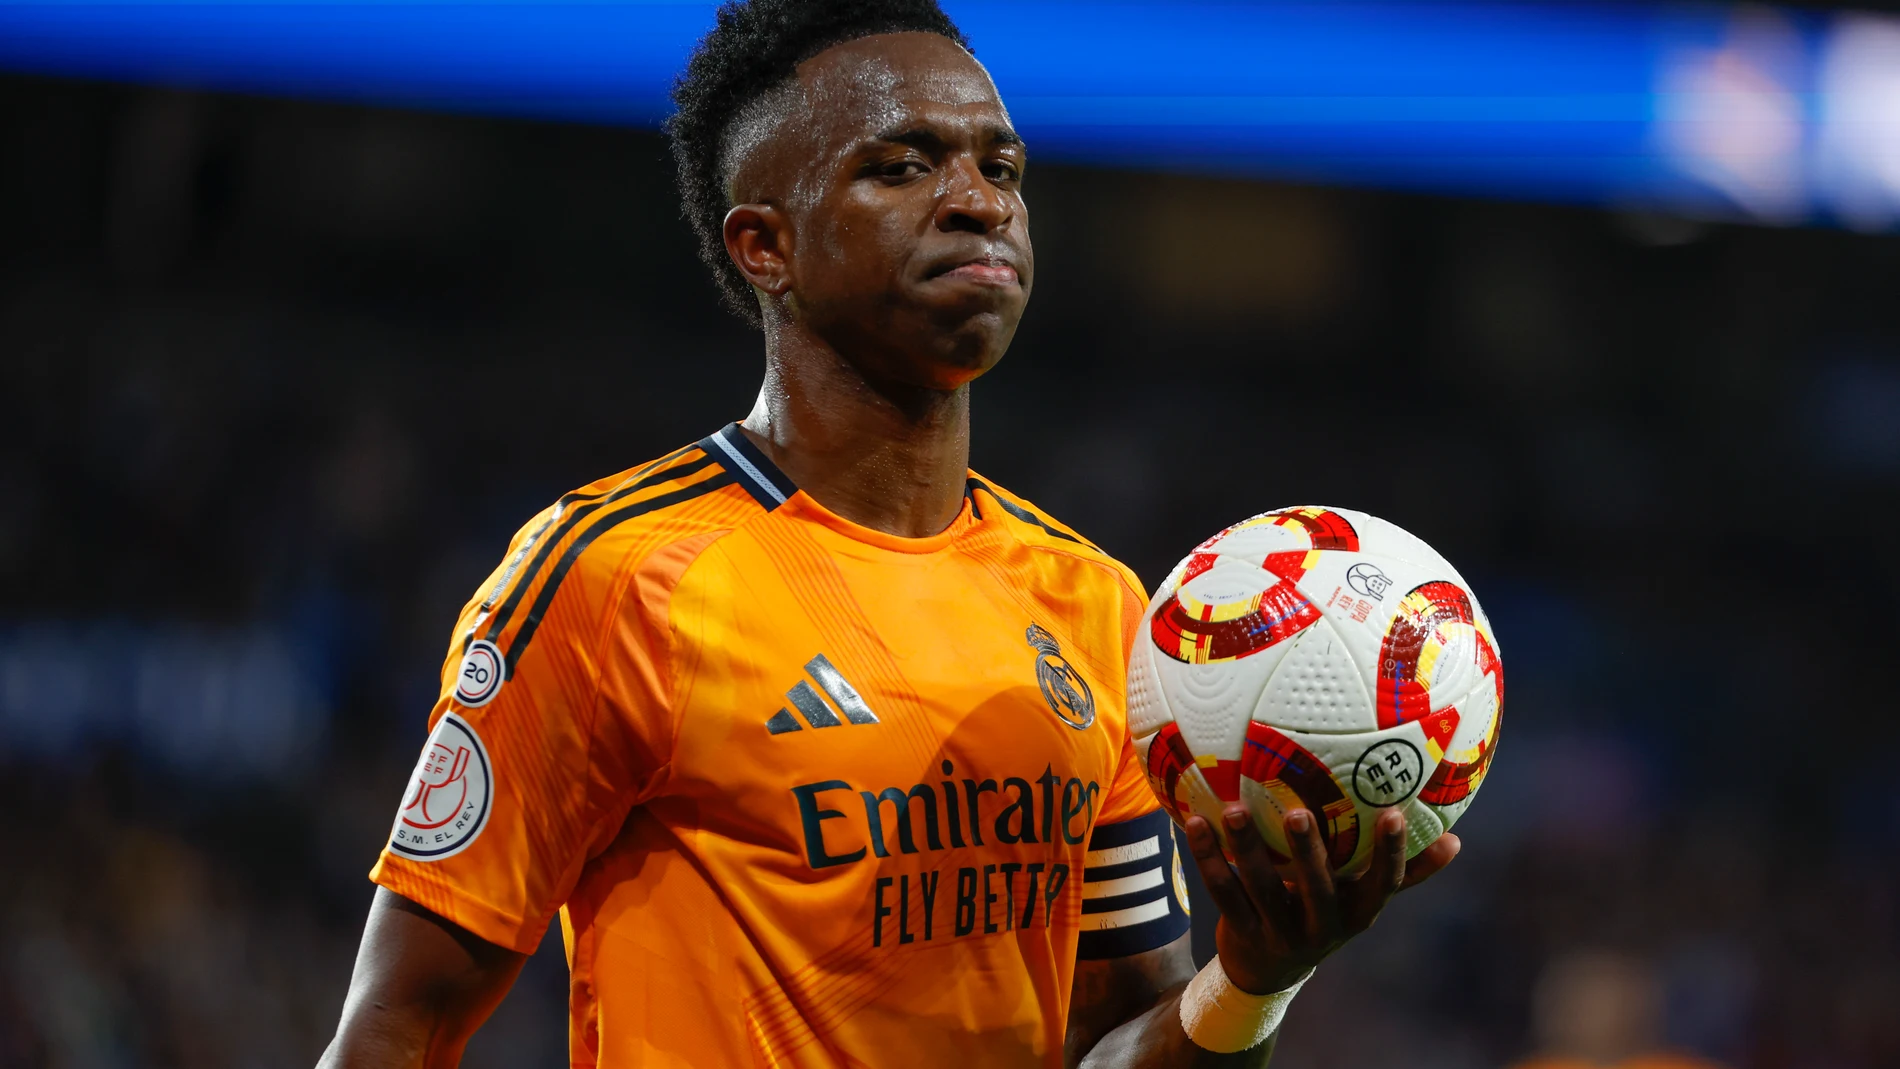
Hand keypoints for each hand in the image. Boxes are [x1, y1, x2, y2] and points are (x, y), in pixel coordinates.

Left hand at [1182, 805, 1460, 994]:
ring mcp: (1280, 932)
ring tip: (1234, 809)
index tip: (1394, 813)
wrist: (1268, 970)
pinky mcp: (1242, 932)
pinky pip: (1223, 892)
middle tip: (1296, 812)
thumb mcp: (1362, 898)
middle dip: (1308, 852)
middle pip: (1317, 888)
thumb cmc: (1325, 913)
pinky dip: (1208, 858)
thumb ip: (1404, 871)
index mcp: (1358, 912)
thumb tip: (1457, 840)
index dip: (1391, 853)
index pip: (1382, 884)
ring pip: (1262, 889)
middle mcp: (1323, 926)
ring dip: (1247, 848)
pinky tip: (1197, 823)